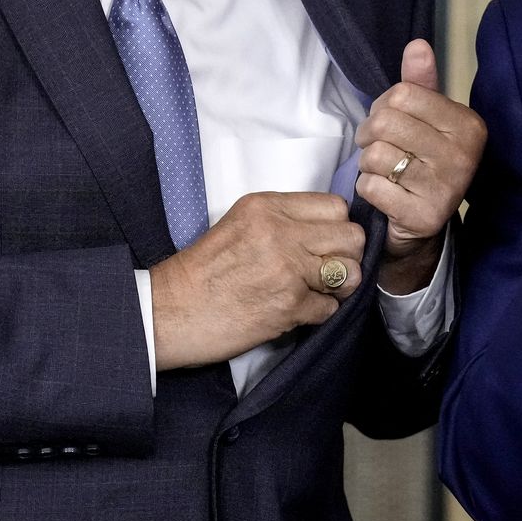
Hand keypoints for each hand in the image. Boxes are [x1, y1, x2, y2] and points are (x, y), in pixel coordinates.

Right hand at [148, 191, 364, 369]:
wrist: (170, 311)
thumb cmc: (202, 272)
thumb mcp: (238, 224)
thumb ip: (281, 220)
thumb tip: (326, 230)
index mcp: (267, 207)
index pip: (335, 207)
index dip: (336, 227)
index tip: (325, 242)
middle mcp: (280, 232)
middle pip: (351, 236)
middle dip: (346, 256)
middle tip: (327, 270)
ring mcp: (287, 270)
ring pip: (350, 272)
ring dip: (340, 286)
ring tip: (317, 291)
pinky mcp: (289, 306)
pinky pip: (330, 308)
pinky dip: (319, 314)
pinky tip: (296, 312)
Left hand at [355, 39, 486, 293]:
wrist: (423, 223)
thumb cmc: (422, 161)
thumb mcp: (425, 118)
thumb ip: (419, 82)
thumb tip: (417, 45)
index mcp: (468, 125)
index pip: (402, 94)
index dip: (383, 106)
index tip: (388, 122)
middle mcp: (463, 155)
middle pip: (385, 123)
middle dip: (368, 134)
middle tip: (376, 146)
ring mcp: (446, 188)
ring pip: (375, 155)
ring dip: (367, 164)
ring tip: (382, 171)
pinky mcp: (423, 216)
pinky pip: (371, 186)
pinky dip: (367, 188)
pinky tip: (384, 193)